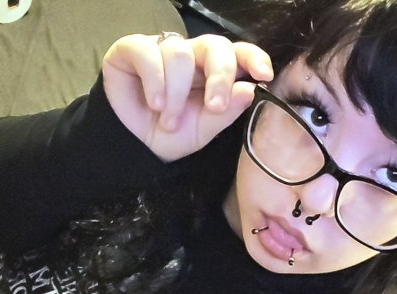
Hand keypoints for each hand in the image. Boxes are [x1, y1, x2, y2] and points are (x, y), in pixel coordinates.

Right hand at [102, 33, 273, 161]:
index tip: (263, 75)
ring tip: (169, 121)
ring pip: (181, 54)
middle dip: (220, 77)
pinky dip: (155, 82)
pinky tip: (155, 104)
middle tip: (215, 106)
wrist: (133, 145)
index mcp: (214, 72)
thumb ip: (225, 112)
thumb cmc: (170, 135)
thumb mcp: (202, 131)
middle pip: (215, 45)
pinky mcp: (132, 48)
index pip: (239, 53)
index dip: (254, 58)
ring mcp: (163, 49)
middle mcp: (192, 55)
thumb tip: (249, 90)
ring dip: (177, 93)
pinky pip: (148, 52)